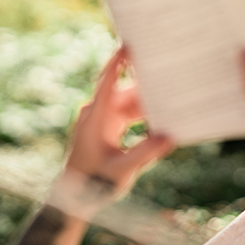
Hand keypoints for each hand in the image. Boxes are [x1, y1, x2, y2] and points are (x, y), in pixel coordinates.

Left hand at [52, 46, 174, 215]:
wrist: (72, 199)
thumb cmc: (92, 184)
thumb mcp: (122, 170)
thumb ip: (145, 153)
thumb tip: (169, 137)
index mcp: (96, 119)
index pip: (107, 83)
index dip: (118, 62)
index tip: (129, 44)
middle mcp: (96, 114)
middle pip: (124, 91)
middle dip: (147, 85)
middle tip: (169, 74)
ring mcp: (101, 120)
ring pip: (128, 103)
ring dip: (148, 103)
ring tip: (172, 97)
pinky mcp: (106, 128)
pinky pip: (127, 114)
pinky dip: (143, 115)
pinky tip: (162, 118)